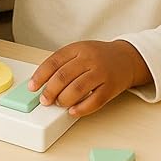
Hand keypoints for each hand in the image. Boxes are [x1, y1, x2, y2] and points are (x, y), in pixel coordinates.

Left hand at [28, 39, 151, 117]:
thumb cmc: (99, 56)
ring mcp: (101, 73)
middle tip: (44, 100)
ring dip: (63, 100)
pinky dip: (81, 109)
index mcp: (78, 48)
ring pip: (77, 89)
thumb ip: (63, 63)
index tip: (33, 87)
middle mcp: (89, 59)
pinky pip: (94, 101)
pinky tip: (73, 111)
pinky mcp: (110, 88)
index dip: (40, 76)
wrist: (127, 58)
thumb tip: (42, 82)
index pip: (54, 61)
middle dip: (50, 91)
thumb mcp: (80, 51)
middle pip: (63, 76)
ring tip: (59, 103)